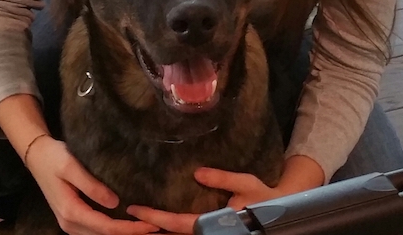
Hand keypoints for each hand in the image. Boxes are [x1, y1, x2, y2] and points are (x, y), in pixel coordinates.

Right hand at [26, 135, 158, 234]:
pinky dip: (111, 229)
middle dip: (129, 234)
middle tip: (155, 228)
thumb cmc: (54, 157)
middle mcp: (69, 223)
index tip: (150, 225)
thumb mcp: (72, 167)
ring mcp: (69, 222)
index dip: (128, 229)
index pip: (105, 227)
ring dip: (121, 233)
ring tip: (144, 227)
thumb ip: (92, 186)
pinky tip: (126, 222)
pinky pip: (94, 229)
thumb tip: (115, 204)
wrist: (36, 155)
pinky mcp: (72, 217)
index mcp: (71, 212)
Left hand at [126, 168, 286, 234]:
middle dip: (147, 228)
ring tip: (133, 219)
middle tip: (123, 217)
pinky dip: (168, 228)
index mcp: (212, 224)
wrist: (279, 213)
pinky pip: (184, 232)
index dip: (154, 218)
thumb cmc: (263, 198)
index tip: (134, 210)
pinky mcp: (209, 230)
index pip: (177, 223)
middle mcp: (206, 233)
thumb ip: (222, 179)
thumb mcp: (245, 184)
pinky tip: (156, 222)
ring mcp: (207, 234)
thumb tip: (197, 173)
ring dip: (156, 229)